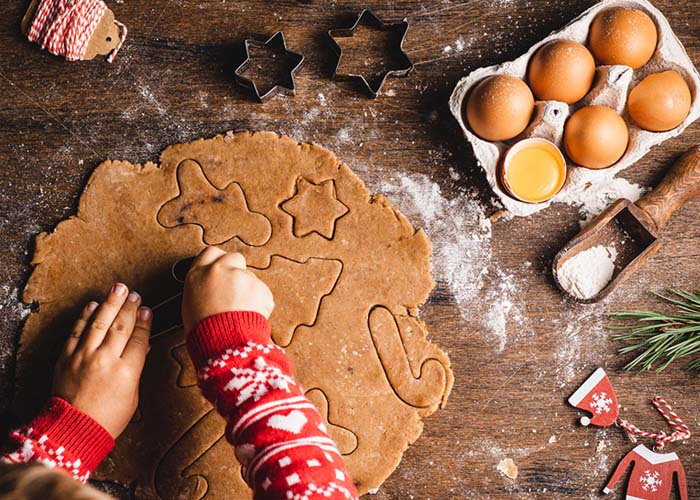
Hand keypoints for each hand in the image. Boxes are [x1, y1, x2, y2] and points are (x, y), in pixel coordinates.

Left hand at [52, 284, 151, 438]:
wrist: (74, 430)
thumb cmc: (106, 419)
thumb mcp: (132, 396)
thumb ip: (135, 369)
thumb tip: (141, 348)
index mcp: (126, 372)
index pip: (139, 338)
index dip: (145, 322)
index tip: (148, 310)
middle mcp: (105, 360)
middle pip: (121, 326)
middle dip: (130, 307)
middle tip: (135, 295)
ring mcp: (84, 357)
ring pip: (99, 322)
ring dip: (110, 303)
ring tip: (118, 289)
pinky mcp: (66, 358)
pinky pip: (77, 331)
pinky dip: (85, 316)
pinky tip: (93, 306)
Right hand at [181, 247, 273, 333]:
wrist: (223, 344)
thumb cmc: (204, 332)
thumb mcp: (190, 306)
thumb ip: (202, 288)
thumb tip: (211, 287)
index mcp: (198, 274)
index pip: (211, 253)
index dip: (219, 261)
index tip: (223, 269)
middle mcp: (219, 270)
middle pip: (234, 258)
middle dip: (237, 271)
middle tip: (236, 290)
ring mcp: (241, 277)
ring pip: (250, 277)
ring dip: (249, 290)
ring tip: (241, 312)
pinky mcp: (259, 286)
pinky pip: (263, 292)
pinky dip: (261, 303)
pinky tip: (251, 316)